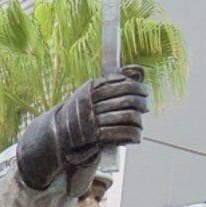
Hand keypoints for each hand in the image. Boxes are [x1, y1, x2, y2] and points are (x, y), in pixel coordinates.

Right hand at [13, 67, 149, 189]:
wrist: (60, 134)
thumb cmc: (83, 112)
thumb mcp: (93, 93)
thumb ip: (116, 81)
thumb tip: (138, 70)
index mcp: (91, 89)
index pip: (122, 84)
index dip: (138, 87)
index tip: (145, 91)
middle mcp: (91, 102)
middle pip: (127, 99)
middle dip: (141, 103)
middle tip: (146, 106)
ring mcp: (92, 119)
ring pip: (127, 116)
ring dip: (138, 120)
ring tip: (140, 123)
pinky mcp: (94, 136)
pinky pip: (121, 132)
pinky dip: (133, 134)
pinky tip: (137, 135)